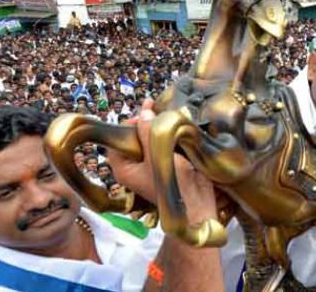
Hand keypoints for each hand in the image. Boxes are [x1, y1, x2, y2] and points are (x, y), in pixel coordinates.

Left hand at [108, 98, 218, 220]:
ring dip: (159, 129)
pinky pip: (162, 146)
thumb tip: (144, 112)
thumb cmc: (173, 184)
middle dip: (146, 125)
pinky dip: (169, 136)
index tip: (144, 116)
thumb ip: (148, 133)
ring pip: (150, 141)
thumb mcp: (158, 155)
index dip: (128, 126)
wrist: (198, 203)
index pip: (118, 141)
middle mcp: (135, 167)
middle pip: (134, 139)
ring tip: (169, 117)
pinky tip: (177, 127)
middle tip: (158, 113)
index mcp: (124, 169)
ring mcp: (150, 166)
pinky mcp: (165, 165)